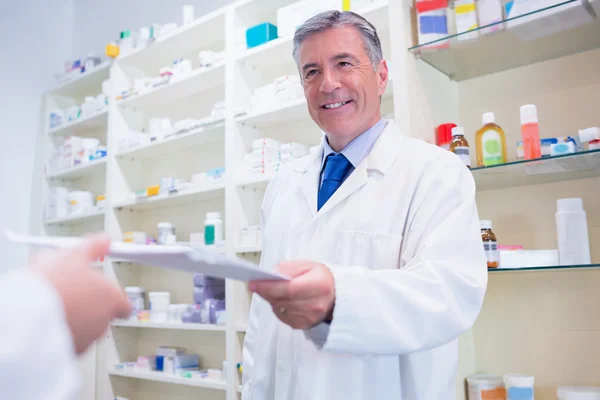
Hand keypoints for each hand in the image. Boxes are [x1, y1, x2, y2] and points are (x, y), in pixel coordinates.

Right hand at [33, 234, 130, 353]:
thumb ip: (94, 247)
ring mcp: (87, 339)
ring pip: (85, 327)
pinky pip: (70, 340)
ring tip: (53, 303)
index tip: (100, 287)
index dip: (112, 295)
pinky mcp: (69, 352)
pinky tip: (47, 320)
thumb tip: (105, 240)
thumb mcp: (73, 254)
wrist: (26, 317)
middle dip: (88, 303)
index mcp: (112, 299)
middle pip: (103, 314)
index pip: (124, 303)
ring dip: (75, 316)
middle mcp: (104, 322)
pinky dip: (62, 331)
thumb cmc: (52, 287)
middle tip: (69, 290)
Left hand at [248, 261, 334, 329]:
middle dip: (266, 292)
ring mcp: (310, 318)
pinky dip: (278, 307)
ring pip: (279, 309)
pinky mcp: (304, 325)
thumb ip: (288, 268)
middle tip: (258, 284)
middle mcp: (315, 305)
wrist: (337, 297)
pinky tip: (284, 300)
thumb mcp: (308, 265)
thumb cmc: (322, 279)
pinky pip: (282, 317)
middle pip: (281, 300)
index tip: (253, 283)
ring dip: (272, 299)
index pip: (288, 289)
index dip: (268, 287)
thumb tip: (270, 275)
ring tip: (275, 290)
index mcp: (318, 286)